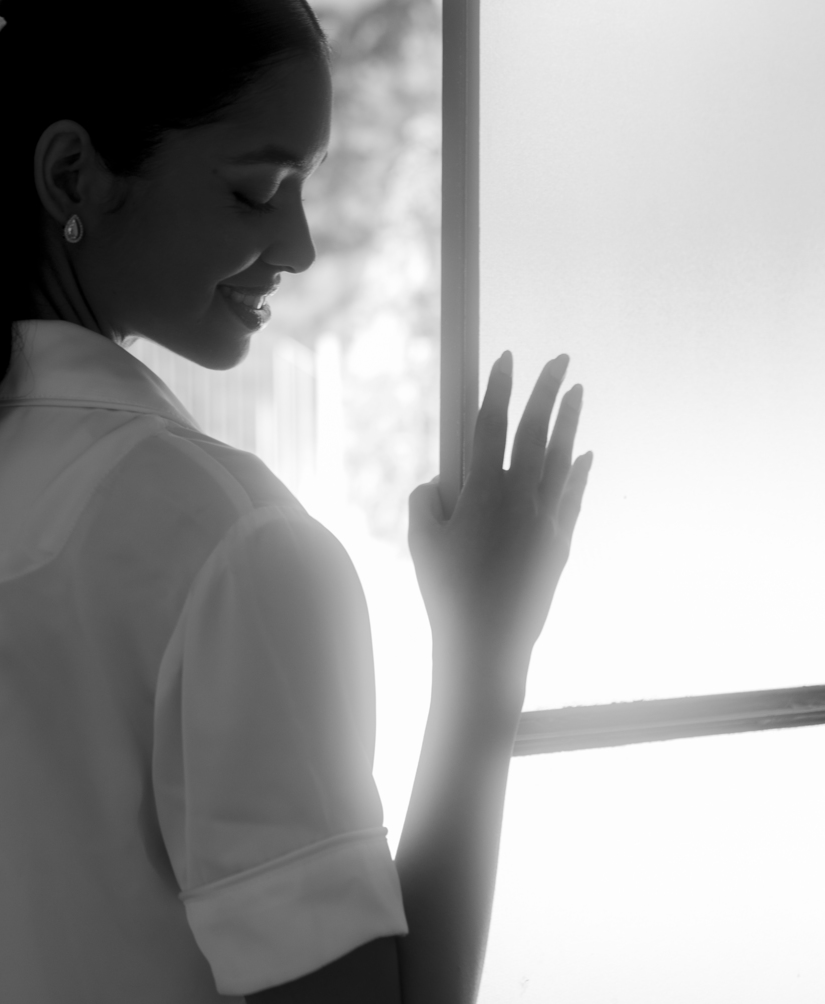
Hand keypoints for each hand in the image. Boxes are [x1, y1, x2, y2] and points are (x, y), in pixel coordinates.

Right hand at [408, 352, 591, 687]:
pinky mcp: (560, 544)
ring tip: (576, 390)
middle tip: (559, 358)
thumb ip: (424, 501)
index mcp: (483, 492)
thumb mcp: (419, 541)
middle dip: (546, 389)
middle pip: (536, 431)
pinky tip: (583, 454)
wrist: (489, 644)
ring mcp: (547, 520)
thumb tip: (437, 484)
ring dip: (569, 420)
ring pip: (562, 458)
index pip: (492, 425)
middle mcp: (521, 498)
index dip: (499, 388)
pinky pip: (573, 496)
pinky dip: (577, 472)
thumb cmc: (446, 592)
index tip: (507, 358)